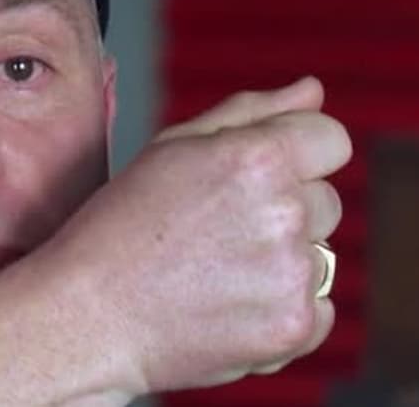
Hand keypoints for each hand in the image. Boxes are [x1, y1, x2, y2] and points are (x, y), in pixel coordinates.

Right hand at [33, 76, 349, 393]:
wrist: (86, 318)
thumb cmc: (122, 226)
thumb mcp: (175, 147)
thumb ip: (253, 112)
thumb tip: (313, 91)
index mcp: (259, 158)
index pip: (332, 140)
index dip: (298, 156)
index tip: (257, 181)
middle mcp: (284, 213)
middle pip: (327, 201)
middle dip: (286, 212)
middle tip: (217, 235)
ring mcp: (292, 275)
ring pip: (322, 255)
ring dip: (284, 263)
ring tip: (218, 274)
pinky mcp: (292, 328)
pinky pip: (321, 309)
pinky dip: (286, 312)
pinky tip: (231, 308)